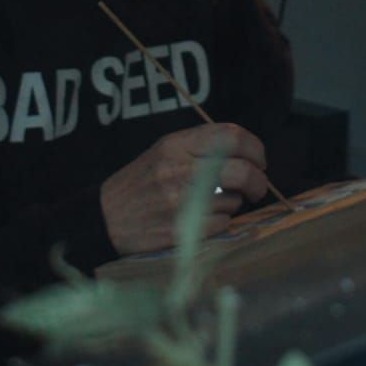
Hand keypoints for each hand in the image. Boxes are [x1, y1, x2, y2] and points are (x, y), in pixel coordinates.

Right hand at [99, 124, 268, 255]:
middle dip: (258, 181)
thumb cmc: (141, 184)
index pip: (231, 136)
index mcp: (177, 144)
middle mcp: (180, 169)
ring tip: (211, 204)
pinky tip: (202, 220)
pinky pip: (223, 224)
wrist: (105, 217)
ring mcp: (180, 201)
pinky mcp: (182, 229)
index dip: (255, 148)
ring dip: (232, 204)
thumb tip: (246, 155)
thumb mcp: (164, 152)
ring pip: (233, 201)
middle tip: (256, 188)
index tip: (259, 160)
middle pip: (242, 170)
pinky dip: (220, 223)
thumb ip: (201, 147)